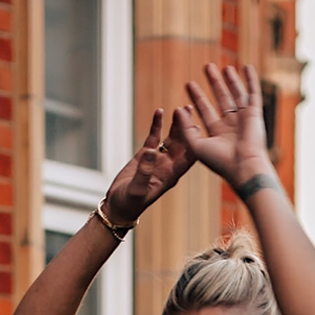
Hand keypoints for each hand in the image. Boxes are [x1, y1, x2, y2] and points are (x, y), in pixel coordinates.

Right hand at [104, 108, 194, 222]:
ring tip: (182, 108)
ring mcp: (158, 160)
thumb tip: (152, 151)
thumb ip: (144, 171)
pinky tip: (159, 112)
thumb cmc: (129, 204)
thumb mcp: (137, 189)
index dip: (193, 142)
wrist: (118, 207)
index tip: (196, 127)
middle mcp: (168, 166)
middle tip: (189, 110)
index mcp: (171, 176)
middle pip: (182, 144)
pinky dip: (157, 125)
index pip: (187, 158)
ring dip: (176, 124)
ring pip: (171, 138)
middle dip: (187, 127)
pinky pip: (154, 137)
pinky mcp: (145, 155)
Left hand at [173, 63, 270, 189]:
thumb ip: (186, 127)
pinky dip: (251, 80)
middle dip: (214, 83)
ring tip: (224, 66)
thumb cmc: (220, 161)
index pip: (205, 110)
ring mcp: (244, 119)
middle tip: (207, 67)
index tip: (189, 83)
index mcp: (217, 134)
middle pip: (221, 99)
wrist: (244, 167)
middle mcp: (231, 125)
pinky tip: (247, 67)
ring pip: (237, 94)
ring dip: (231, 80)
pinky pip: (253, 93)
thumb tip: (177, 108)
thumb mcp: (196, 145)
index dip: (197, 97)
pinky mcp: (255, 114)